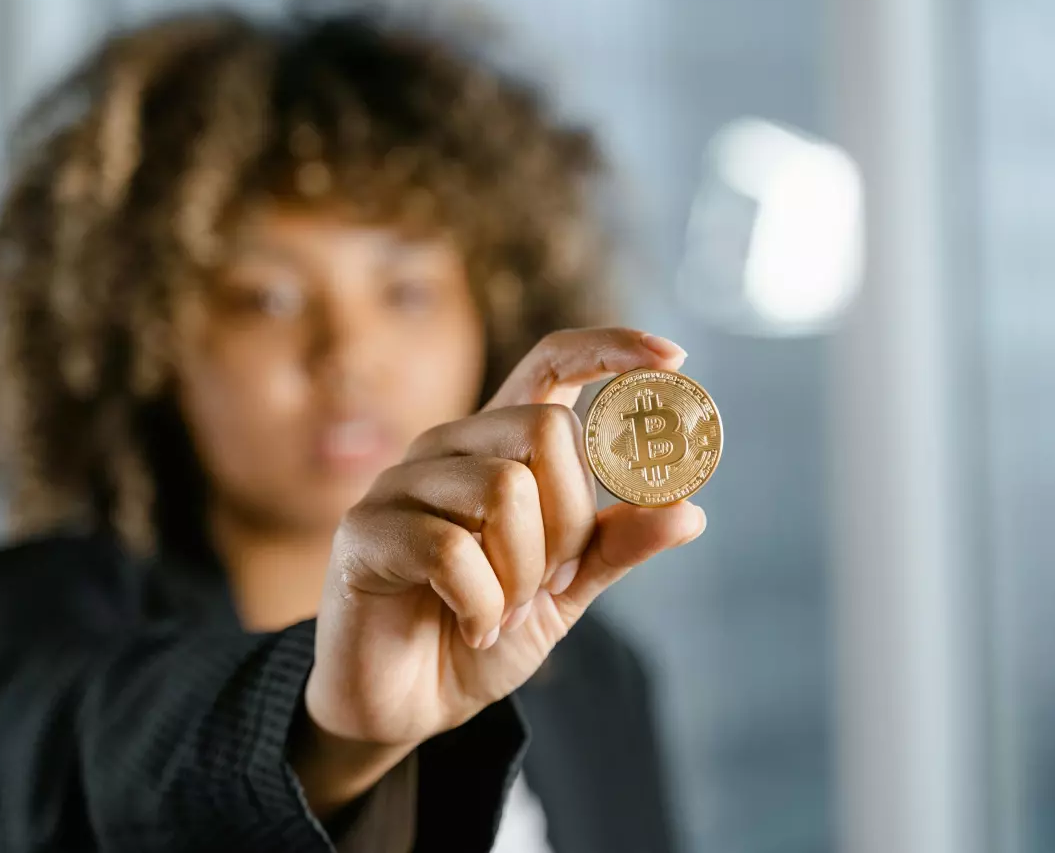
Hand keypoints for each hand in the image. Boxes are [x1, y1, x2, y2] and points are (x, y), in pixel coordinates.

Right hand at [295, 328, 705, 813]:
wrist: (408, 705)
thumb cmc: (482, 632)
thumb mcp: (567, 591)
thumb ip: (616, 545)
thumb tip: (689, 512)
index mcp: (500, 446)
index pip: (553, 363)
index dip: (612, 348)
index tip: (674, 357)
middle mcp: (450, 447)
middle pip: (546, 428)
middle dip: (571, 520)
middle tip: (551, 581)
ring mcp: (401, 483)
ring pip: (504, 489)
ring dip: (525, 574)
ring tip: (504, 611)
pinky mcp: (364, 532)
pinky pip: (452, 552)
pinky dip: (483, 607)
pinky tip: (473, 628)